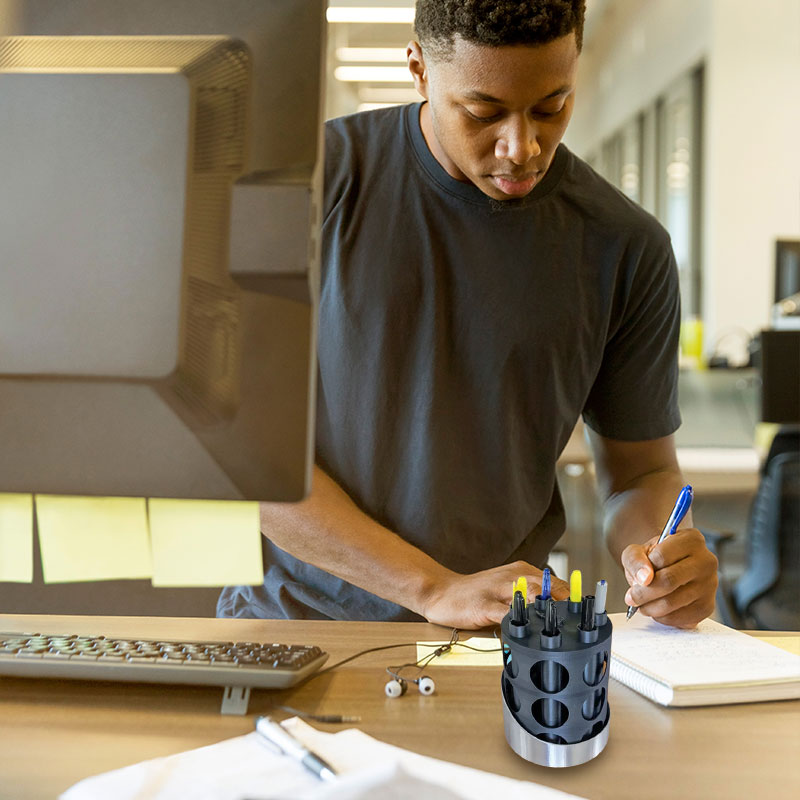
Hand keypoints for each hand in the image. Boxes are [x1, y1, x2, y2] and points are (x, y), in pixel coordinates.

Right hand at [419, 561, 569, 628]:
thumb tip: (562, 614)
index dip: (574, 602)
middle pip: (549, 590)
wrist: (441, 591)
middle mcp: (513, 577)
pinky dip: (520, 625)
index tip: (588, 619)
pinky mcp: (484, 605)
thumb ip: (532, 597)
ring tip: (565, 628)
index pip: (557, 584)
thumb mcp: (509, 588)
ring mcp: (498, 590)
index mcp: (523, 571)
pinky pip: (505, 615)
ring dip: (549, 612)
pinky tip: (530, 635)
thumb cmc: (478, 594)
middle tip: (583, 626)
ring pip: (530, 597)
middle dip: (568, 607)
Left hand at [621, 528, 717, 627]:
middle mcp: (706, 561)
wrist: (667, 569)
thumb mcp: (637, 551)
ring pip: (673, 602)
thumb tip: (644, 578)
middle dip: (643, 593)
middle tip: (631, 597)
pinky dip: (662, 617)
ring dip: (650, 607)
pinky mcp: (707, 607)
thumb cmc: (653, 558)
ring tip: (641, 603)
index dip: (644, 569)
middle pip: (669, 581)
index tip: (636, 576)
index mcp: (691, 539)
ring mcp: (710, 585)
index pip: (661, 557)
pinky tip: (656, 609)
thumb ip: (635, 559)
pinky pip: (681, 618)